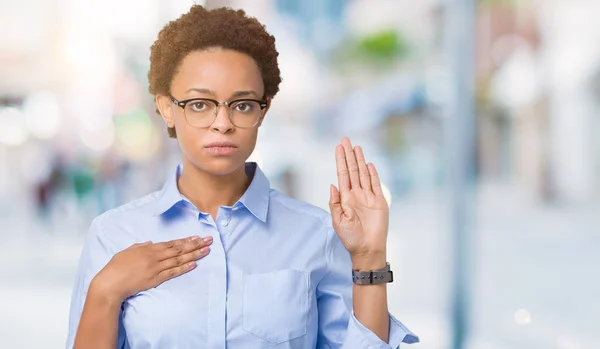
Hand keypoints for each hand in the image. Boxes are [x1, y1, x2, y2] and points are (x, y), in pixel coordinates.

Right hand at [90, 236, 211, 302]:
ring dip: (193, 254)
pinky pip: (173, 272)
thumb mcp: (128, 251)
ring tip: (206, 251)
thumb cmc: (116, 267)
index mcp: (148, 249)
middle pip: (178, 249)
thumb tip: (151, 243)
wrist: (111, 283)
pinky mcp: (155, 279)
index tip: (197, 237)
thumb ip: (141, 246)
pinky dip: (184, 268)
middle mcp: (154, 256)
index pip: (171, 243)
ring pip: (179, 259)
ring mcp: (156, 268)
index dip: (185, 240)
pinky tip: (194, 264)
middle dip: (195, 244)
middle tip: (209, 240)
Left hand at [329, 138, 388, 266]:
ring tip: (356, 147)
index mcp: (345, 198)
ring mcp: (368, 197)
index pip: (342, 174)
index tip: (338, 147)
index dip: (340, 160)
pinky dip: (373, 174)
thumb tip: (332, 185)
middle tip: (345, 139)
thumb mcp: (338, 221)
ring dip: (360, 160)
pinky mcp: (379, 202)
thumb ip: (335, 203)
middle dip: (349, 155)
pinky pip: (375, 185)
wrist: (367, 249)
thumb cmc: (350, 238)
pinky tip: (369, 164)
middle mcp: (356, 194)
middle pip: (352, 170)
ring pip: (363, 174)